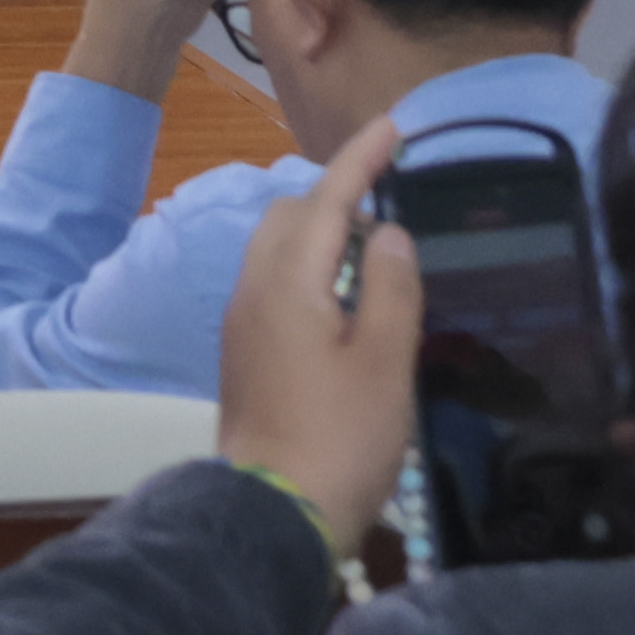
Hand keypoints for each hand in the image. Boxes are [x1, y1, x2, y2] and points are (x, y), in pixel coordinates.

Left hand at [219, 111, 424, 527]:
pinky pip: (275, 284)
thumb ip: (389, 288)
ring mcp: (243, 323)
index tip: (392, 126)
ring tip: (375, 242)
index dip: (359, 161)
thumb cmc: (341, 435)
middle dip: (335, 193)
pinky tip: (345, 295)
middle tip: (390, 193)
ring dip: (321, 232)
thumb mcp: (384, 360)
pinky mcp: (246, 353)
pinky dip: (310, 268)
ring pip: (277, 251)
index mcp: (285, 283)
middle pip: (287, 217)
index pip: (323, 200)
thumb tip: (385, 231)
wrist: (275, 507)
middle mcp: (252, 291)